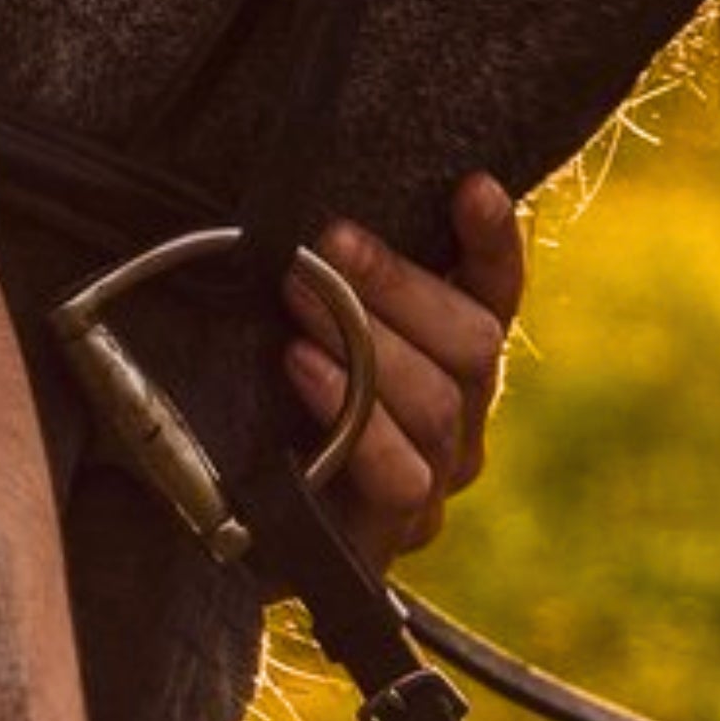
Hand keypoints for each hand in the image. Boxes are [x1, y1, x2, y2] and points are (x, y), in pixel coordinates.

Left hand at [286, 177, 525, 565]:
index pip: (496, 288)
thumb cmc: (264, 379)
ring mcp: (436, 476)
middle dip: (398, 285)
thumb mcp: (301, 311)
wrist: (223, 504)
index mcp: (453, 347)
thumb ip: (336, 267)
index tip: (473, 187)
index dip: (493, 240)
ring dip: (366, 344)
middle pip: (474, 343)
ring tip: (299, 299)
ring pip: (439, 406)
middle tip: (329, 243)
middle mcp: (464, 412)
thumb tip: (325, 206)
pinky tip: (304, 370)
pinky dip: (354, 417)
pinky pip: (401, 477)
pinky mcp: (395, 533)